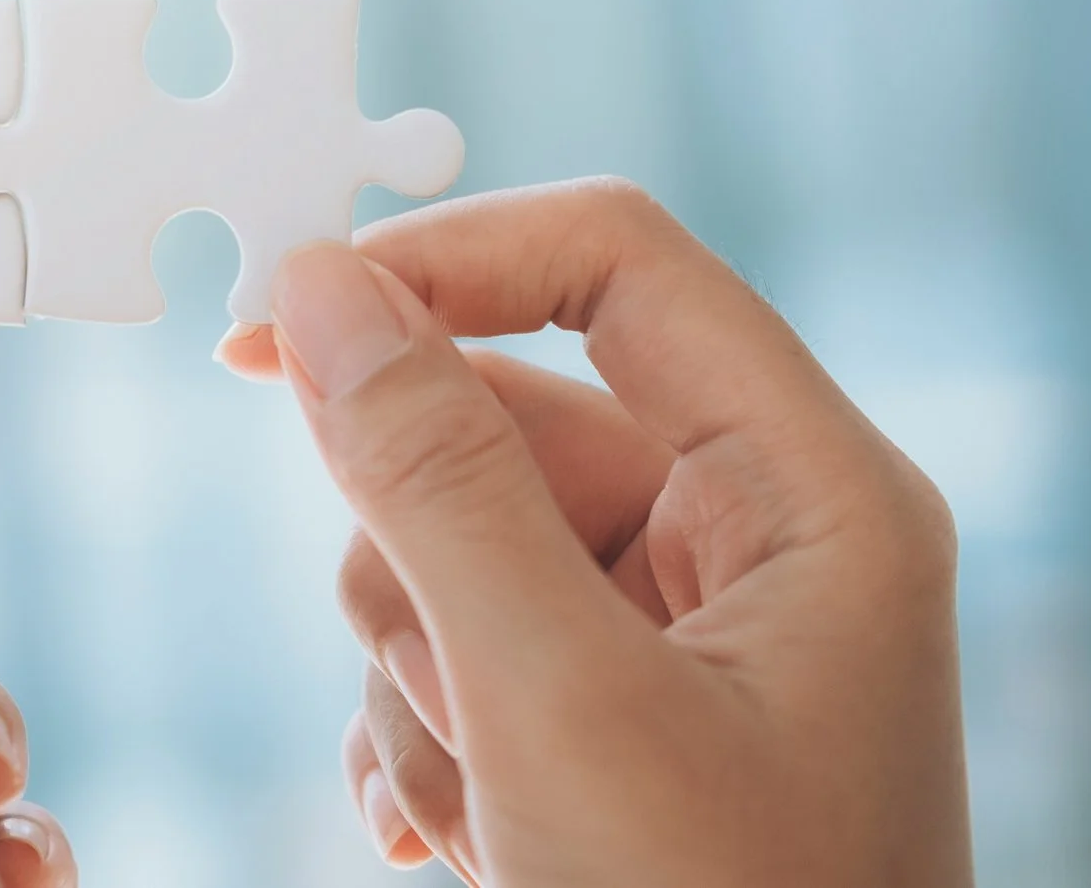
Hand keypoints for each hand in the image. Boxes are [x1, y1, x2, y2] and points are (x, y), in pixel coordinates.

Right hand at [218, 180, 970, 886]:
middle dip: (423, 552)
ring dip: (415, 668)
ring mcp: (683, 634)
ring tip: (481, 803)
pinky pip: (460, 638)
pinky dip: (420, 728)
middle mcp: (755, 539)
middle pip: (509, 418)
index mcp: (810, 492)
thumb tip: (326, 286)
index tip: (280, 319)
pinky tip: (459, 835)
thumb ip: (436, 477)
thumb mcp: (559, 707)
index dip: (444, 259)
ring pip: (457, 538)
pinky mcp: (615, 714)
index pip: (612, 262)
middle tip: (448, 684)